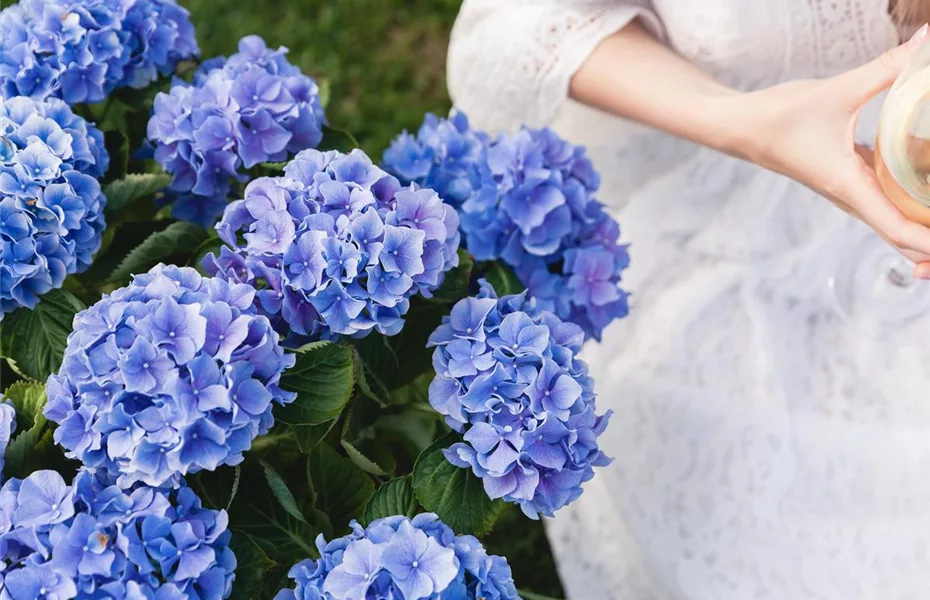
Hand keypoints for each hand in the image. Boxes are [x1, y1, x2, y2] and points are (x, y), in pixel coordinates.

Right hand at [728, 24, 929, 276]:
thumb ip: (887, 69)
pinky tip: (927, 190)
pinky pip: (885, 201)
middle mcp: (850, 197)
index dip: (929, 244)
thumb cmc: (777, 117)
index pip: (897, 229)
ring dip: (922, 229)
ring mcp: (849, 191)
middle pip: (901, 237)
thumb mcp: (836, 92)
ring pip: (894, 222)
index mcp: (848, 186)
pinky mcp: (848, 179)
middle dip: (929, 248)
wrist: (739, 127)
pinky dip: (910, 206)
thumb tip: (925, 42)